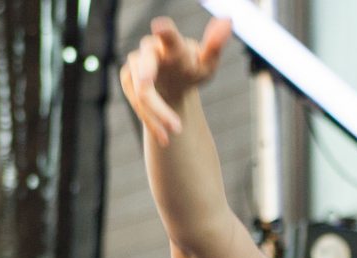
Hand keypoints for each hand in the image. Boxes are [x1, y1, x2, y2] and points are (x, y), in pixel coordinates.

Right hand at [119, 16, 231, 145]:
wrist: (176, 81)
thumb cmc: (193, 67)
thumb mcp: (208, 61)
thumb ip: (216, 44)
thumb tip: (228, 20)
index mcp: (172, 44)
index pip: (169, 37)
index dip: (165, 31)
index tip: (160, 26)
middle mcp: (150, 50)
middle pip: (145, 66)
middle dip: (145, 77)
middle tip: (145, 84)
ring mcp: (135, 65)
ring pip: (140, 91)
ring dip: (156, 113)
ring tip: (176, 130)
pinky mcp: (128, 80)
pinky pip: (137, 105)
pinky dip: (151, 122)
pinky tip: (165, 137)